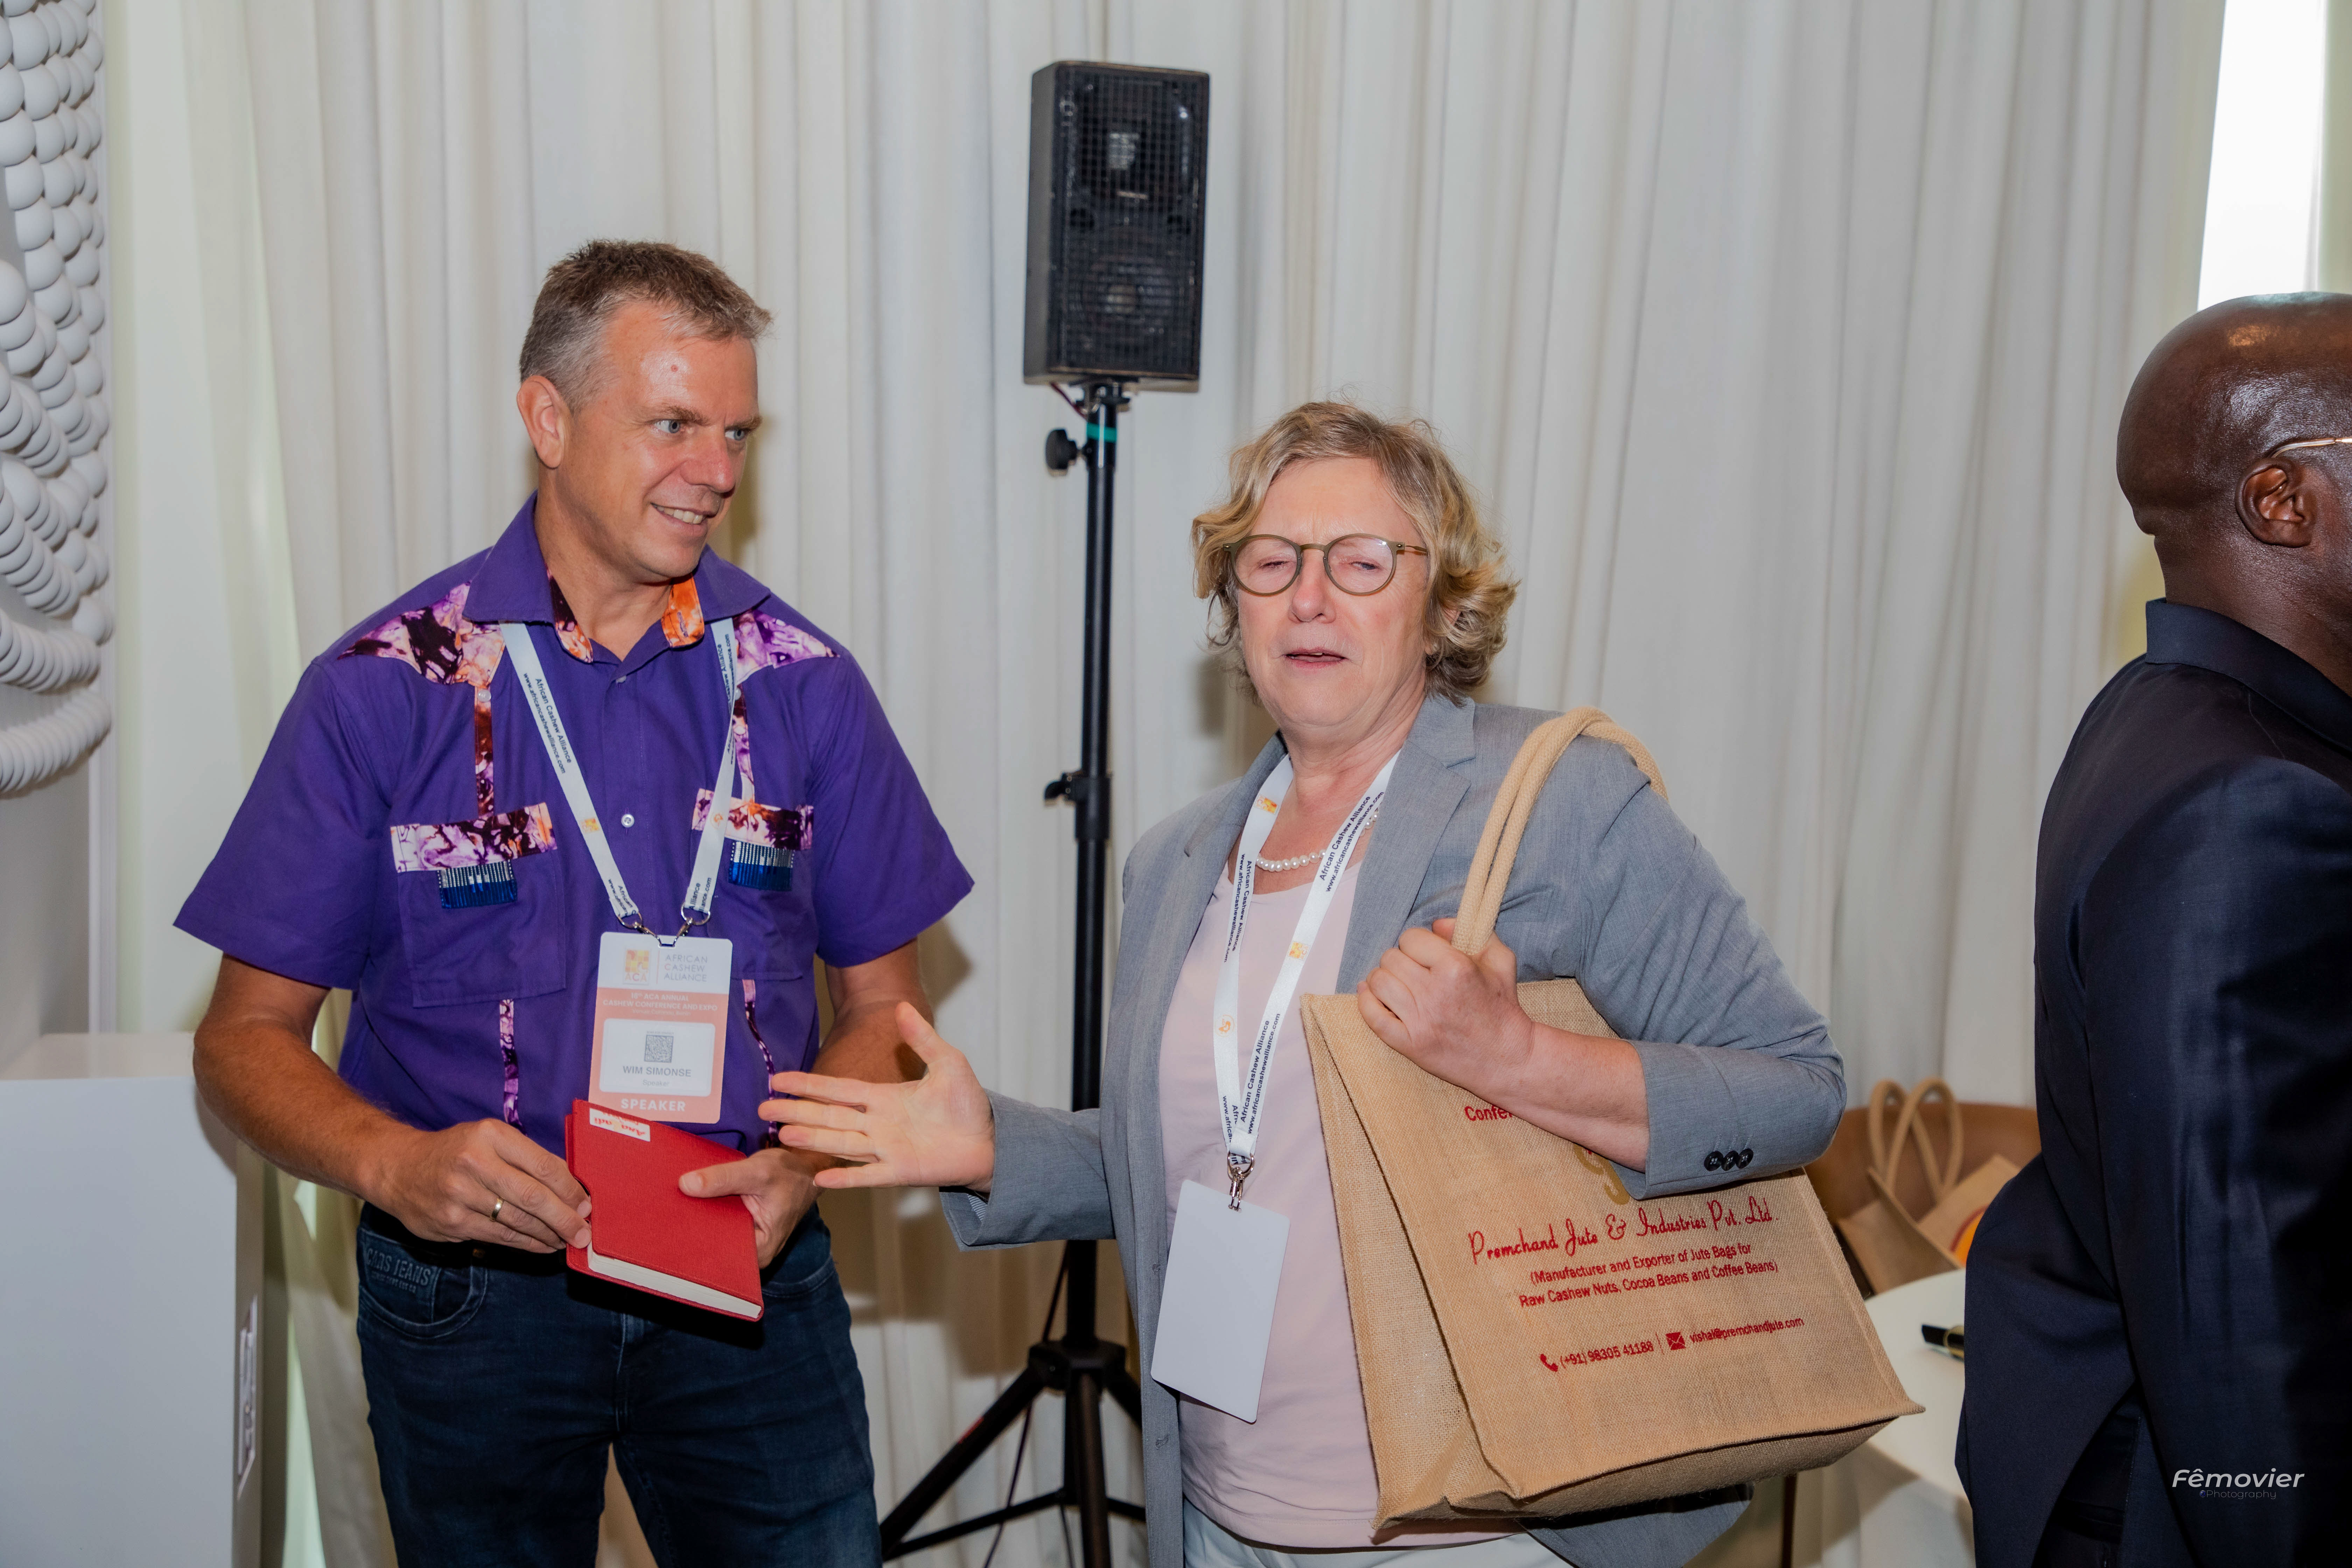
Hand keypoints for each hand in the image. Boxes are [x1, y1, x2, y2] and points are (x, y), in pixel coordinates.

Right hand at [368, 1118, 591, 1253]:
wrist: (399, 1168)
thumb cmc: (455, 1151)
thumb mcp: (489, 1138)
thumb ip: (525, 1157)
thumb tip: (570, 1186)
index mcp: (490, 1135)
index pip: (543, 1165)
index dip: (570, 1189)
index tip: (587, 1203)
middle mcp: (475, 1163)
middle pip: (533, 1197)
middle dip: (565, 1218)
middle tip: (585, 1232)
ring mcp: (460, 1196)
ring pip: (518, 1221)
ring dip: (549, 1235)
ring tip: (567, 1240)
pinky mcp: (451, 1223)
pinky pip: (499, 1236)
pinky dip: (526, 1243)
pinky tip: (543, 1245)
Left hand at [681, 1148, 818, 1266]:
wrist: (805, 1168)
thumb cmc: (791, 1173)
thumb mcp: (758, 1171)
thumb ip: (723, 1178)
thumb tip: (685, 1184)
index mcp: (759, 1251)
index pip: (717, 1253)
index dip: (695, 1236)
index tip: (674, 1220)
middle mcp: (751, 1252)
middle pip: (712, 1244)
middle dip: (694, 1225)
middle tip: (672, 1208)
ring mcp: (745, 1240)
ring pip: (713, 1232)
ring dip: (699, 1215)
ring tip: (679, 1202)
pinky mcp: (740, 1226)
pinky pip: (717, 1221)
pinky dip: (708, 1209)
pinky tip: (694, 1198)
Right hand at [761, 1002, 996, 1191]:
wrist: (989, 1141)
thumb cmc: (967, 1105)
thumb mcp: (948, 1063)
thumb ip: (923, 1038)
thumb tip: (902, 1006)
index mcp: (883, 1099)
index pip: (837, 1089)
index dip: (808, 1084)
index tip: (778, 1079)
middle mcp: (877, 1124)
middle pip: (829, 1116)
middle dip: (797, 1111)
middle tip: (763, 1109)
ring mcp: (886, 1149)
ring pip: (841, 1143)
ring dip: (813, 1139)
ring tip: (784, 1134)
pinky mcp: (900, 1171)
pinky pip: (868, 1175)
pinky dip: (846, 1178)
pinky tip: (821, 1179)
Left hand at [1356, 917, 1537, 1100]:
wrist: (1506, 1059)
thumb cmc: (1501, 1008)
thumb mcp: (1500, 961)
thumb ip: (1471, 932)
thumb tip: (1436, 924)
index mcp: (1456, 968)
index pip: (1411, 938)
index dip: (1416, 942)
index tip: (1424, 952)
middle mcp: (1435, 993)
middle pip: (1391, 958)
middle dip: (1400, 959)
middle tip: (1413, 970)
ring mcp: (1420, 1021)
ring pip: (1377, 982)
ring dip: (1383, 979)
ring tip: (1397, 984)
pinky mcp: (1410, 1045)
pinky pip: (1372, 1017)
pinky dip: (1366, 1002)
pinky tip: (1371, 994)